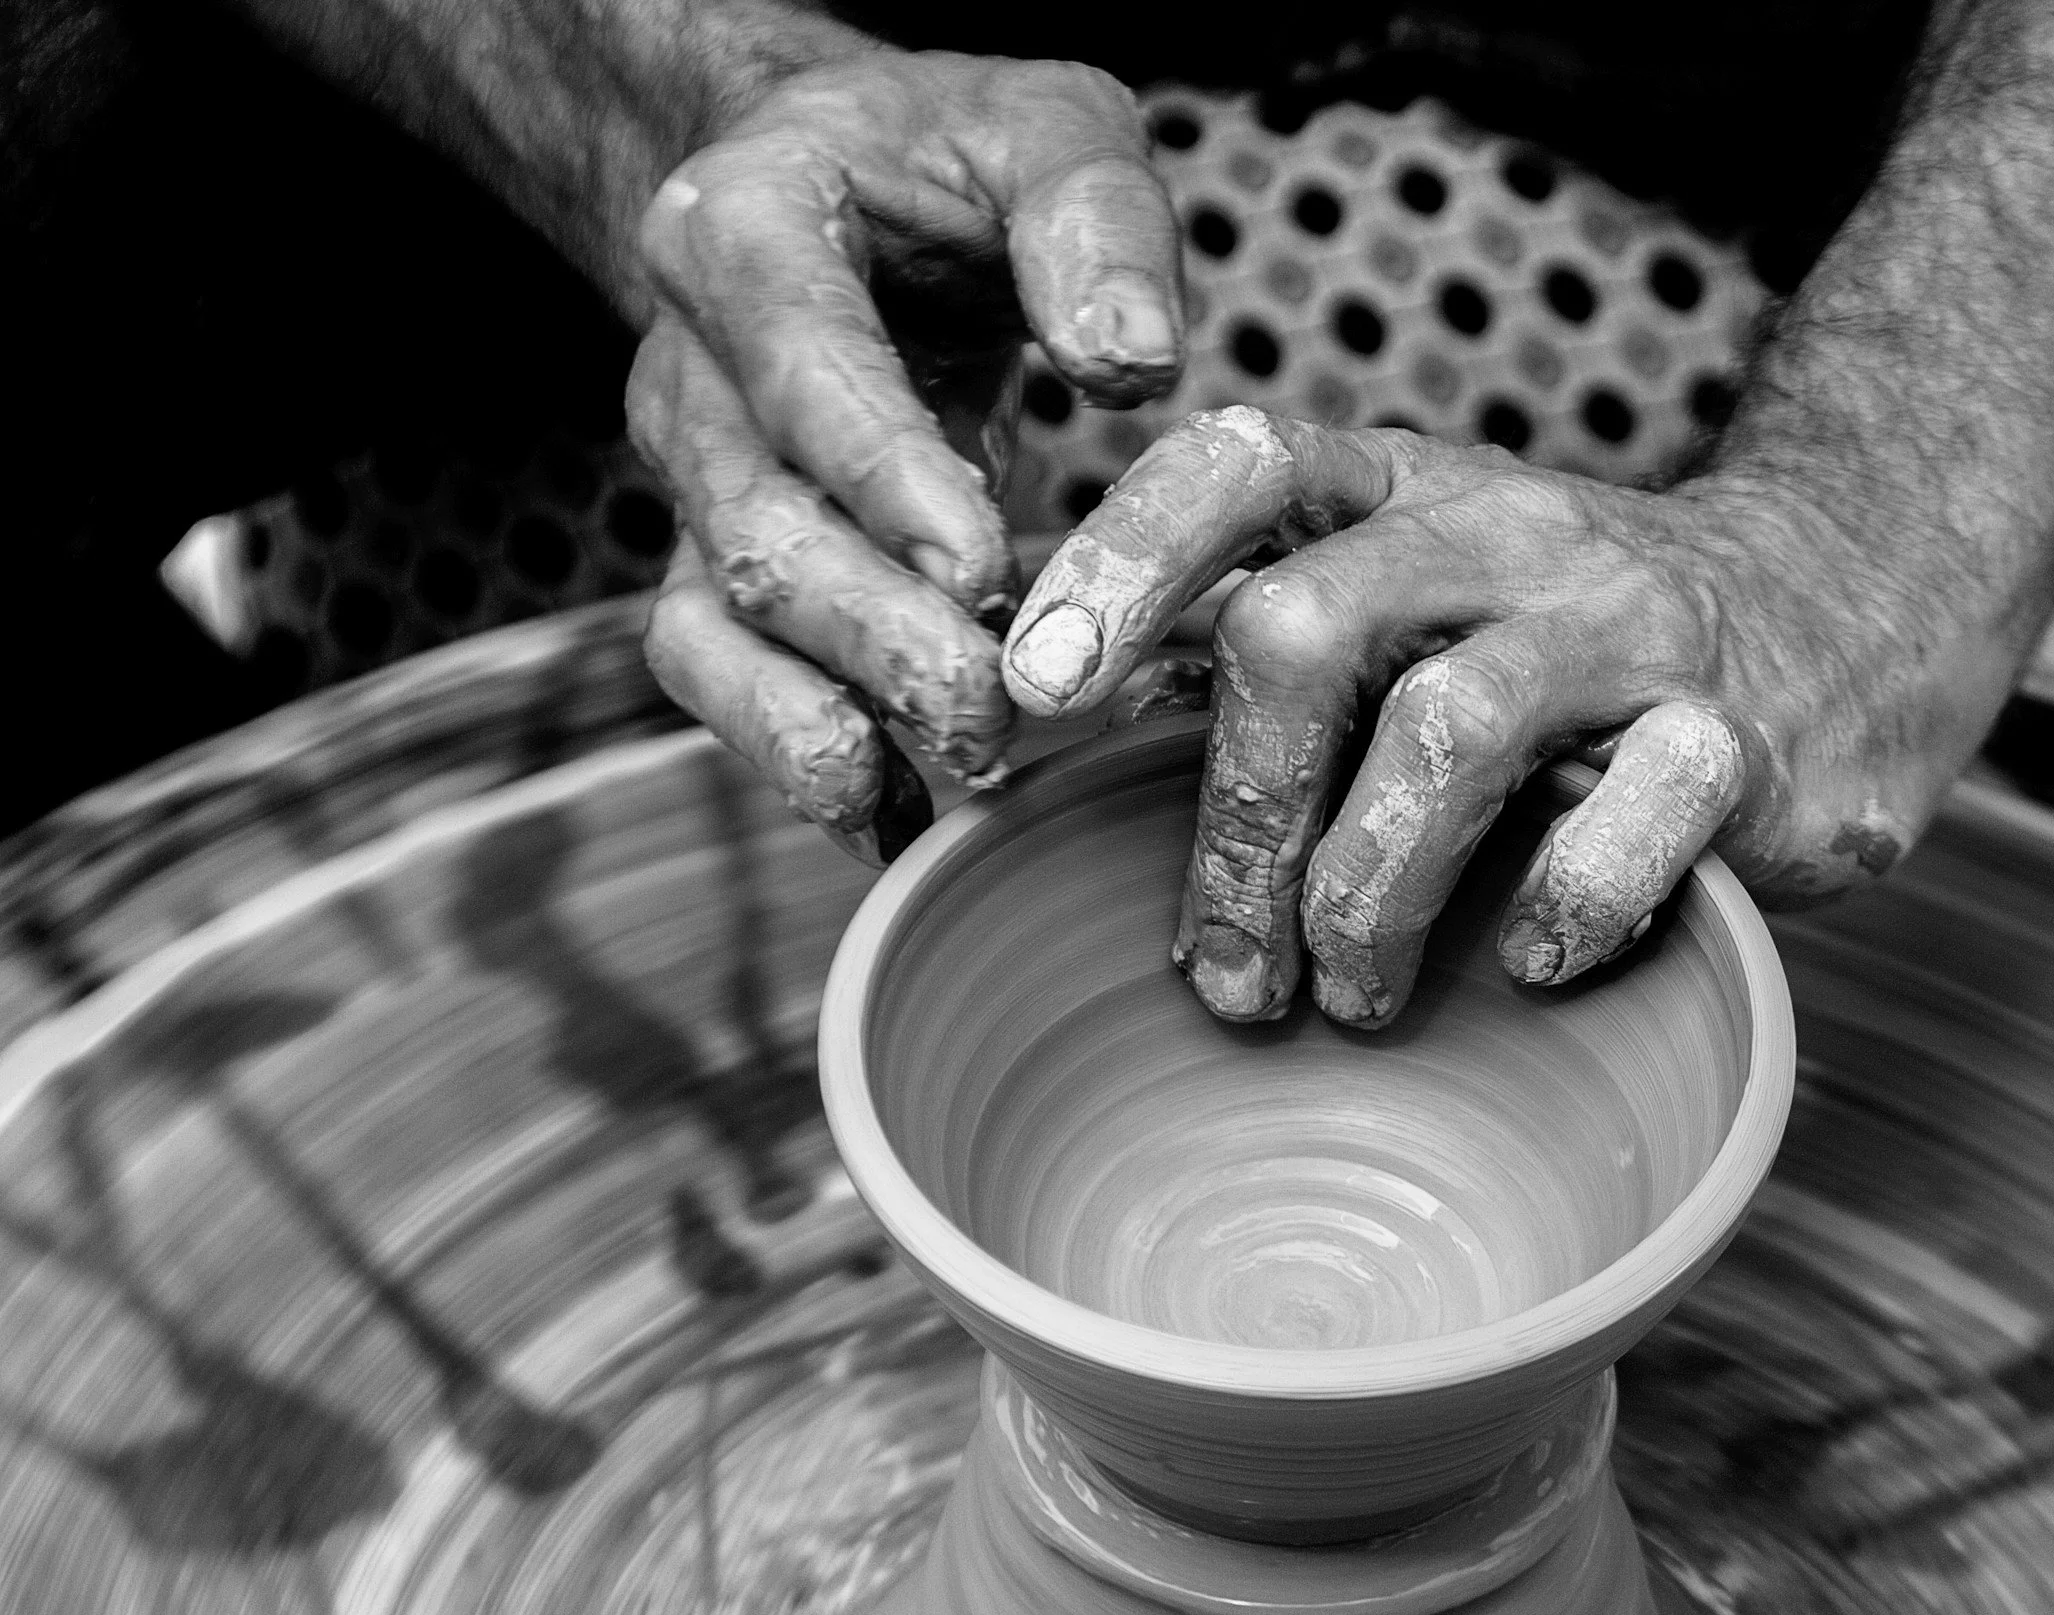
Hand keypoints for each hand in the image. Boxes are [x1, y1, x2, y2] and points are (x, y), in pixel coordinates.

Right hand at [628, 48, 1182, 857]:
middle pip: (752, 523)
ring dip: (822, 721)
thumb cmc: (951, 154)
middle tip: (995, 708)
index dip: (879, 472)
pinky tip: (894, 821)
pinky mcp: (720, 566)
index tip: (979, 566)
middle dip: (872, 633)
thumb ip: (1096, 220)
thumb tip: (1134, 364)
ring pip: (713, 624)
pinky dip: (798, 759)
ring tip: (949, 777)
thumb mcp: (1047, 124)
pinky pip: (724, 681)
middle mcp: (689, 367)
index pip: (796, 361)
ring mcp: (694, 482)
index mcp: (743, 228)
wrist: (836, 180)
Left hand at [1002, 409, 2022, 1027]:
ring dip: (1364, 895)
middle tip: (1219, 967)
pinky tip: (1528, 965)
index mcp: (1406, 489)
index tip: (1030, 692)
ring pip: (1448, 735)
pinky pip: (1624, 833)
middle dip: (1236, 818)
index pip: (1239, 466)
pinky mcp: (1740, 739)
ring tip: (1348, 996)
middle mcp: (1508, 535)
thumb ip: (1273, 636)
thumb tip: (1048, 722)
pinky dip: (1553, 917)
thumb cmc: (1570, 636)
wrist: (1858, 605)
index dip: (1119, 564)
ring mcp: (1630, 630)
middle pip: (1309, 628)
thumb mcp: (1426, 586)